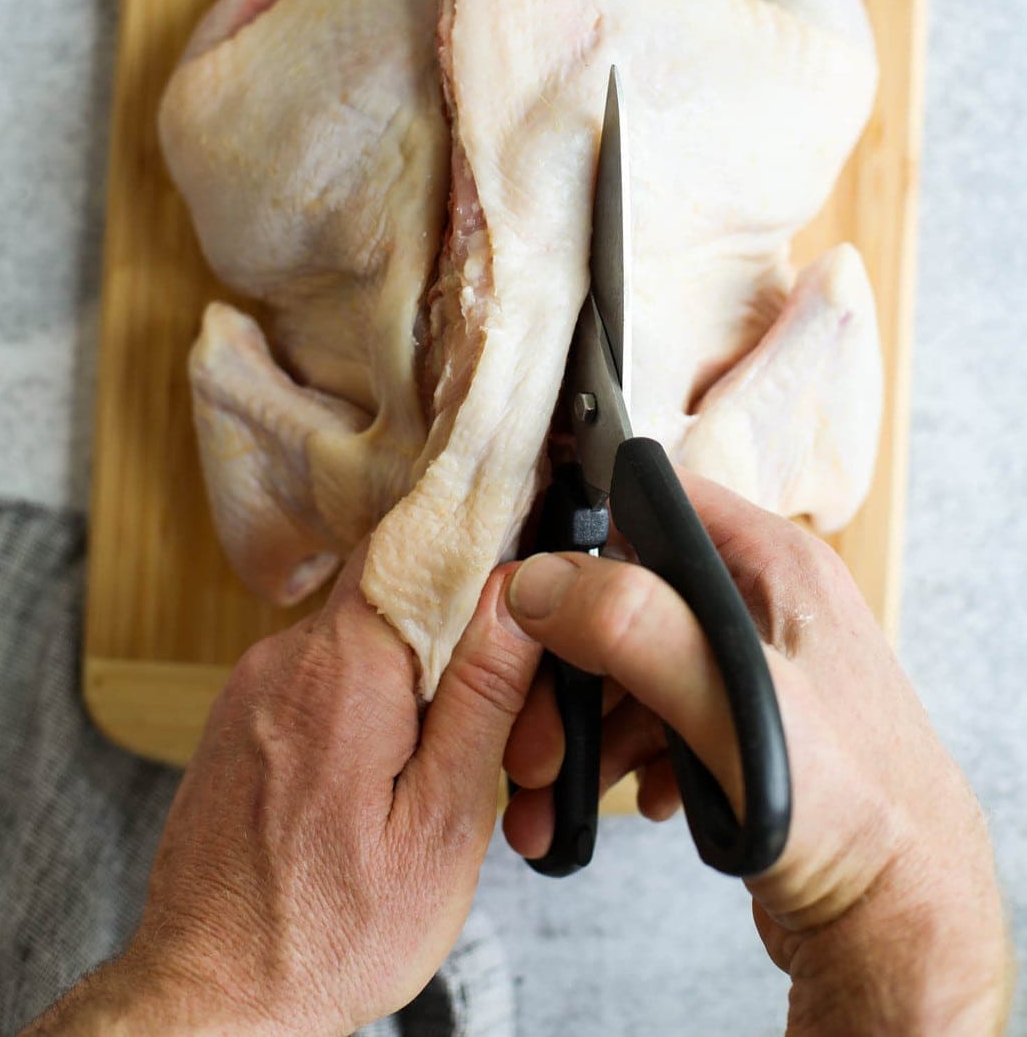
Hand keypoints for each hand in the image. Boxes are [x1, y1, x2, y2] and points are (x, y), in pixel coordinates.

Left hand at [25, 545, 540, 1035]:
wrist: (212, 997)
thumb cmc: (329, 933)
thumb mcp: (442, 822)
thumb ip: (481, 695)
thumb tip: (511, 591)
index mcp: (342, 667)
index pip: (412, 541)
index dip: (473, 545)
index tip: (520, 571)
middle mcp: (285, 657)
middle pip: (393, 596)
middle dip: (454, 644)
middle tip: (497, 730)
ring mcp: (253, 685)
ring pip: (359, 641)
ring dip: (408, 685)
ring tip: (431, 777)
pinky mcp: (240, 718)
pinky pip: (320, 678)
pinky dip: (363, 709)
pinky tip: (377, 785)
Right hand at [502, 474, 1009, 1035]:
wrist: (900, 924)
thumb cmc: (854, 811)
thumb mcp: (733, 703)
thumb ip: (635, 630)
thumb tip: (543, 583)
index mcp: (777, 566)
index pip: (659, 505)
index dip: (586, 541)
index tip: (530, 600)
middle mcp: (766, 606)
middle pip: (633, 598)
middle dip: (571, 668)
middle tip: (533, 737)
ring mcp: (755, 670)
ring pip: (639, 667)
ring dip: (587, 727)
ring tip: (553, 793)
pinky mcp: (745, 730)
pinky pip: (662, 718)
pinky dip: (630, 756)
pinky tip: (637, 800)